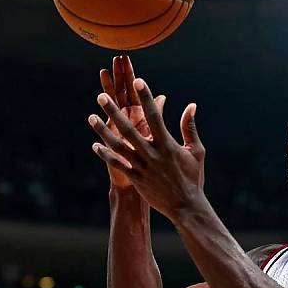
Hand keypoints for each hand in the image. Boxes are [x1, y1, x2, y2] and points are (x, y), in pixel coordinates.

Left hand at [88, 76, 205, 219]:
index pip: (154, 116)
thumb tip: (191, 105)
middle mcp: (152, 153)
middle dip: (114, 111)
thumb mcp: (196, 151)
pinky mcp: (136, 178)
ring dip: (103, 131)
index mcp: (167, 144)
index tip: (138, 81)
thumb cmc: (193, 177)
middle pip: (129, 128)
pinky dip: (106, 155)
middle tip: (102, 96)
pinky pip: (117, 164)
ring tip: (91, 118)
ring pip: (118, 145)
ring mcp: (141, 166)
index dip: (146, 97)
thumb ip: (190, 127)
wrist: (186, 206)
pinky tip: (95, 146)